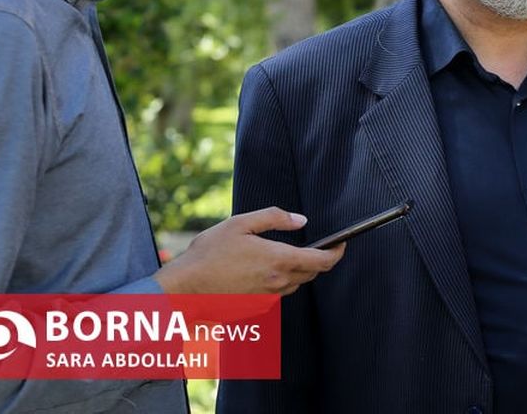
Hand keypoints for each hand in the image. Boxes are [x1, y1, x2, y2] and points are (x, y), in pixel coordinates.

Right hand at [154, 207, 344, 295]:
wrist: (184, 290)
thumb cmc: (209, 254)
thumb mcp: (240, 224)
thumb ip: (274, 218)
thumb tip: (301, 221)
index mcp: (279, 260)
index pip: (322, 261)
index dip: (337, 252)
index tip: (342, 244)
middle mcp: (278, 282)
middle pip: (311, 273)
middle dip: (317, 259)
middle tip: (313, 245)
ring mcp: (268, 298)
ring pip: (294, 284)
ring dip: (295, 271)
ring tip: (278, 255)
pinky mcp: (257, 309)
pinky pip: (276, 294)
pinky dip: (276, 282)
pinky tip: (257, 271)